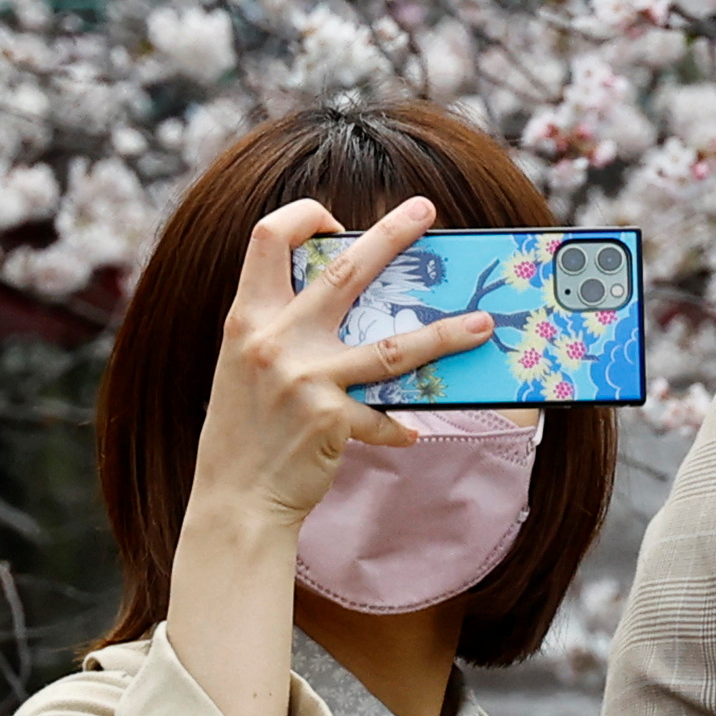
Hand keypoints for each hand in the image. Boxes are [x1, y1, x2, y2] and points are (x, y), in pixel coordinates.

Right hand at [164, 197, 498, 715]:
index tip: (334, 220)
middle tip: (426, 210)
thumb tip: (340, 305)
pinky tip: (412, 430)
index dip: (301, 217)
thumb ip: (279, 331)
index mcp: (246, 319)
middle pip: (346, 270)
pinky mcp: (330, 419)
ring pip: (393, 346)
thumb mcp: (244, 368)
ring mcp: (305, 379)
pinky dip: (397, 424)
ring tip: (482, 323)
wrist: (233, 505)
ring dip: (444, 334)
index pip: (266, 239)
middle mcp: (274, 340)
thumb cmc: (242, 434)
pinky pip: (383, 415)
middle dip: (392, 234)